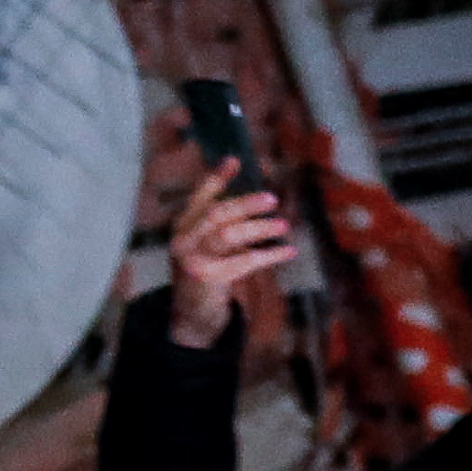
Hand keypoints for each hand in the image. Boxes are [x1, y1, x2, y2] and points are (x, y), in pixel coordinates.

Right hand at [164, 158, 295, 349]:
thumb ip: (220, 212)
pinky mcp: (208, 279)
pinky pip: (243, 263)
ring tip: (284, 227)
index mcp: (182, 224)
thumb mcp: (206, 238)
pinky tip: (288, 251)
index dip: (216, 178)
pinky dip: (269, 256)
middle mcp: (183, 239)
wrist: (191, 309)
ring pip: (227, 237)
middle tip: (272, 200)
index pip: (199, 196)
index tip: (235, 161)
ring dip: (258, 230)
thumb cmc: (206, 266)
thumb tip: (233, 166)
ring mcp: (193, 260)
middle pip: (216, 214)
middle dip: (245, 205)